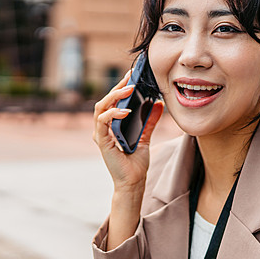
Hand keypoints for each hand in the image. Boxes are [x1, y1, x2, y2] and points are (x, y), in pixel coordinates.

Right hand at [93, 71, 164, 193]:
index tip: (132, 76)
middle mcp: (103, 128)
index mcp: (111, 125)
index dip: (121, 87)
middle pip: (105, 101)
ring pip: (101, 108)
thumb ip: (150, 121)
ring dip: (114, 97)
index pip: (113, 102)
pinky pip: (102, 122)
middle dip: (117, 87)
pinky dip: (113, 114)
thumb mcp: (146, 137)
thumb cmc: (136, 163)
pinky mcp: (102, 142)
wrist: (133, 182)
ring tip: (129, 90)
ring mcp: (101, 135)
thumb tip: (158, 103)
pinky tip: (126, 111)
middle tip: (131, 77)